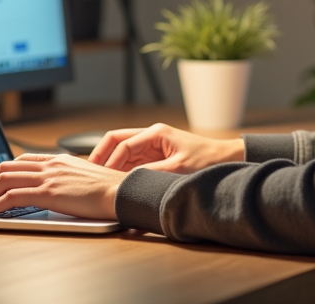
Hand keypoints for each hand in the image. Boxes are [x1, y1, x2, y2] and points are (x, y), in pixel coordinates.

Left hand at [0, 153, 125, 218]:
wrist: (121, 192)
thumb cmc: (109, 190)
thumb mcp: (83, 178)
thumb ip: (66, 179)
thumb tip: (56, 190)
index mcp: (58, 160)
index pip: (21, 160)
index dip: (1, 172)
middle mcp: (51, 164)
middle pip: (6, 166)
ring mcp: (49, 177)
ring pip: (4, 178)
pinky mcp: (49, 192)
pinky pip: (13, 195)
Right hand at [88, 123, 244, 173]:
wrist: (225, 160)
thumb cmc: (207, 161)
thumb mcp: (178, 169)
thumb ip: (151, 173)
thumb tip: (128, 181)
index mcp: (155, 133)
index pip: (122, 144)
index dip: (109, 161)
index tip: (103, 178)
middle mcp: (151, 136)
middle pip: (116, 141)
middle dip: (101, 155)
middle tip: (89, 173)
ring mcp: (152, 146)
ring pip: (121, 151)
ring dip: (110, 164)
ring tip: (97, 180)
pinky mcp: (156, 156)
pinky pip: (131, 161)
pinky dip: (121, 170)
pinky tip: (114, 182)